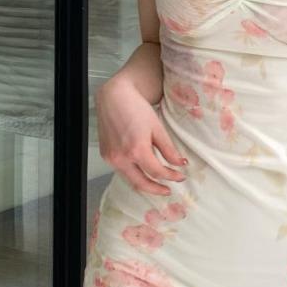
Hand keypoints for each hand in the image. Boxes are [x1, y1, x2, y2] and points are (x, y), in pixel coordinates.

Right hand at [96, 74, 180, 192]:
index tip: (180, 176)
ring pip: (130, 180)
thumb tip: (180, 164)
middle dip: (157, 190)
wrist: (113, 96)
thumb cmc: (136, 107)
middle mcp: (121, 158)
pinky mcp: (106, 155)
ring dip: (144, 185)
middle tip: (168, 190)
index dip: (171, 176)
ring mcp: (111, 158)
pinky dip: (133, 174)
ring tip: (156, 185)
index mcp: (136, 150)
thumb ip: (168, 149)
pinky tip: (141, 171)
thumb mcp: (156, 127)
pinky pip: (121, 171)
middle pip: (141, 184)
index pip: (157, 172)